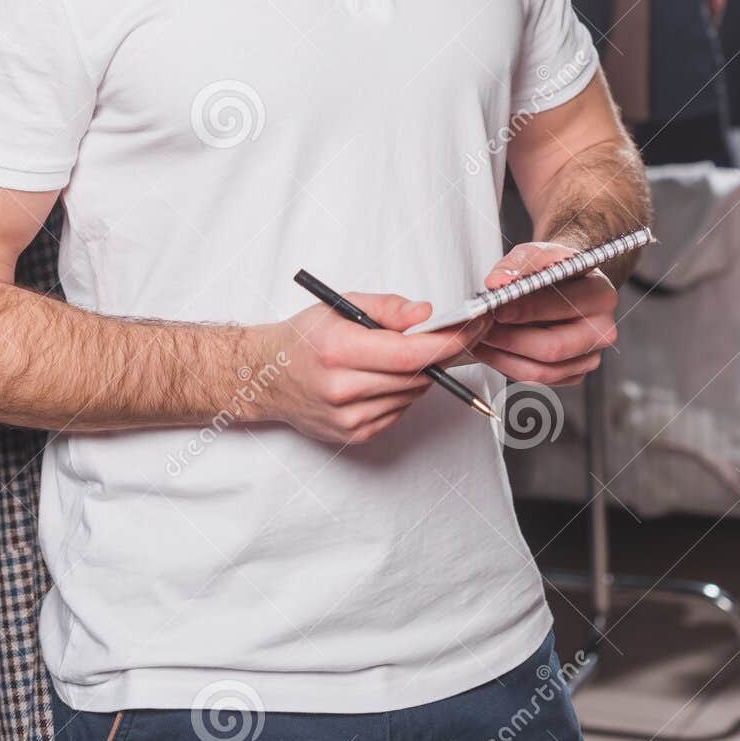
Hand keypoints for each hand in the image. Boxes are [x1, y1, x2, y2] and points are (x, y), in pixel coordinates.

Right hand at [258, 294, 492, 445]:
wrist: (266, 378)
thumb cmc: (304, 338)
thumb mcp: (341, 306)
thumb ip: (387, 308)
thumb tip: (427, 315)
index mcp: (339, 351)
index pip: (409, 353)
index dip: (447, 342)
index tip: (473, 328)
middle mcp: (343, 389)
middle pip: (417, 376)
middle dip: (440, 354)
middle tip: (452, 333)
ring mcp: (349, 418)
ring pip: (412, 394)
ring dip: (419, 373)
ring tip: (398, 354)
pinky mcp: (355, 435)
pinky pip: (399, 410)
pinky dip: (402, 391)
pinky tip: (381, 376)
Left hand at [471, 240, 617, 386]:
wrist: (565, 282)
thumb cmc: (553, 269)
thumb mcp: (536, 253)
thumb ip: (517, 265)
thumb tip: (497, 283)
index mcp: (601, 295)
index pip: (561, 308)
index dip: (524, 311)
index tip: (496, 309)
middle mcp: (602, 329)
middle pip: (552, 348)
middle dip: (510, 340)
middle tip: (483, 329)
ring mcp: (590, 356)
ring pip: (543, 371)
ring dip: (504, 358)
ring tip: (482, 340)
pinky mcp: (575, 373)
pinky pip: (539, 380)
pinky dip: (510, 367)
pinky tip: (494, 350)